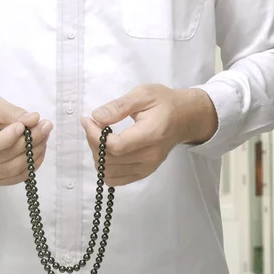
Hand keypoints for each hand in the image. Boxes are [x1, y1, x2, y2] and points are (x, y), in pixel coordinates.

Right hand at [0, 96, 53, 185]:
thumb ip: (11, 112)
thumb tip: (34, 119)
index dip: (6, 138)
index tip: (22, 126)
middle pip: (3, 159)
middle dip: (28, 142)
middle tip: (44, 126)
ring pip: (13, 169)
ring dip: (33, 153)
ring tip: (45, 135)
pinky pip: (17, 177)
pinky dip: (32, 164)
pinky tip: (40, 149)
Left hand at [81, 84, 216, 185]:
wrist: (185, 118)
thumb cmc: (165, 103)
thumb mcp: (143, 94)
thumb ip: (119, 106)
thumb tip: (97, 117)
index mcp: (151, 134)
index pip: (116, 146)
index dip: (95, 136)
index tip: (88, 121)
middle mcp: (150, 156)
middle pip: (110, 159)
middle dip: (93, 142)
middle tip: (93, 125)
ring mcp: (147, 167)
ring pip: (109, 171)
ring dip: (97, 154)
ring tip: (100, 137)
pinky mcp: (143, 173)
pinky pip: (115, 179)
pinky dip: (105, 167)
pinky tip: (106, 152)